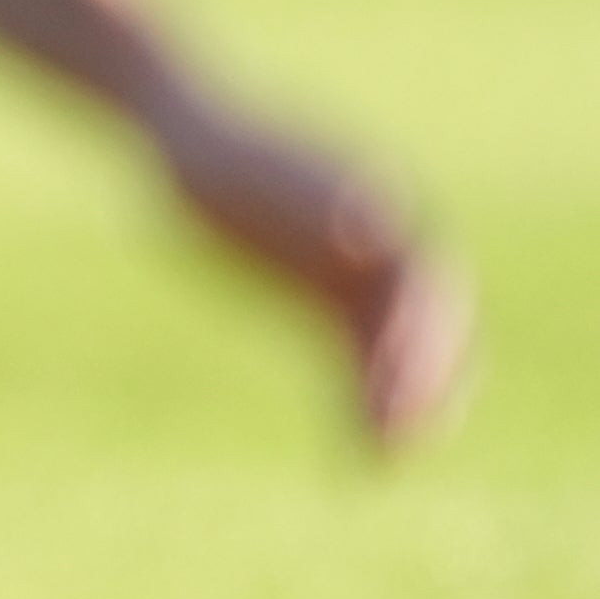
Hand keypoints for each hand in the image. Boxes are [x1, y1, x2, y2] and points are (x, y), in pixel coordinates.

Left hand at [142, 71, 469, 448]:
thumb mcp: (247, 174)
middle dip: (417, 382)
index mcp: (381, 210)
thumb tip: (375, 231)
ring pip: (393, 356)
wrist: (176, 135)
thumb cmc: (210, 153)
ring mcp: (357, 277)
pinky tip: (351, 462)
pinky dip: (357, 408)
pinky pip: (355, 366)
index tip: (394, 382)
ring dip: (394, 408)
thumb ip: (314, 201)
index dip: (419, 337)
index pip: (423, 284)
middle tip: (397, 437)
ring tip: (380, 463)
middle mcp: (384, 247)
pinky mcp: (325, 304)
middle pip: (423, 327)